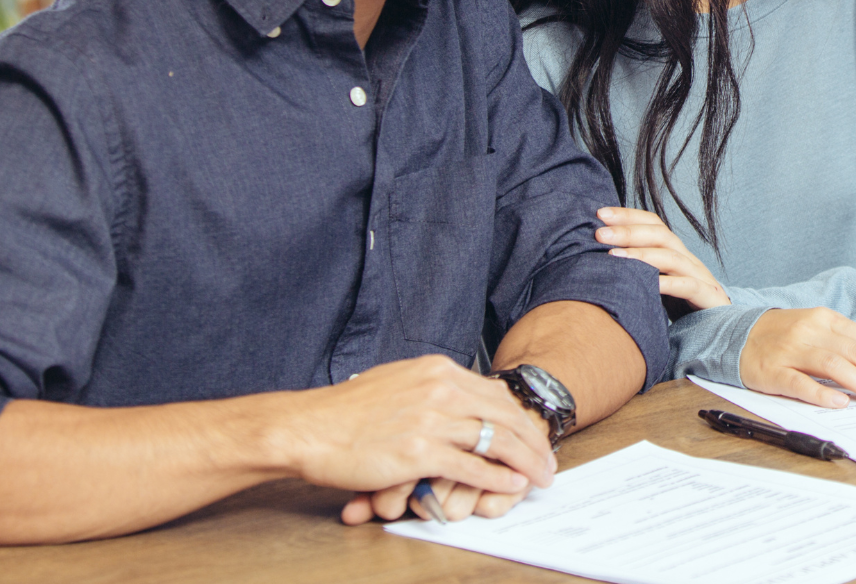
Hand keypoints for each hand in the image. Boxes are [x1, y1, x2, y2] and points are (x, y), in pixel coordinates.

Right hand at [258, 355, 552, 523]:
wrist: (308, 427)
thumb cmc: (345, 411)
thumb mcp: (398, 381)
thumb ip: (430, 387)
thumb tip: (457, 396)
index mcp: (436, 370)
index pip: (495, 393)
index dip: (519, 416)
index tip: (532, 433)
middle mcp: (440, 389)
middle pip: (505, 415)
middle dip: (532, 440)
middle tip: (547, 460)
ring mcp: (431, 420)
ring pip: (496, 440)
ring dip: (525, 461)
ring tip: (540, 476)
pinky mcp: (419, 452)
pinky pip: (472, 466)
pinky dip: (497, 478)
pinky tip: (512, 484)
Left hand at [596, 206, 729, 308]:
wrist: (718, 326)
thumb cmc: (681, 305)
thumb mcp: (656, 283)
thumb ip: (637, 270)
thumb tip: (598, 259)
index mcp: (674, 252)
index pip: (653, 224)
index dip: (628, 215)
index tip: (599, 214)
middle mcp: (687, 259)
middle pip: (660, 235)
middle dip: (628, 231)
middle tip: (599, 234)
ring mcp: (699, 276)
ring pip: (671, 258)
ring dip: (641, 254)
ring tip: (613, 256)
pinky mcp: (707, 296)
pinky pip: (686, 286)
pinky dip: (666, 283)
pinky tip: (647, 284)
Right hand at [740, 308, 855, 408]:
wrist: (734, 334)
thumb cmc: (783, 336)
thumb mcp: (817, 330)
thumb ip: (846, 345)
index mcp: (826, 319)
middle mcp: (811, 331)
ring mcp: (790, 350)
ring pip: (832, 365)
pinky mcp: (771, 371)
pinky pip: (798, 383)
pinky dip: (821, 393)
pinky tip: (840, 403)